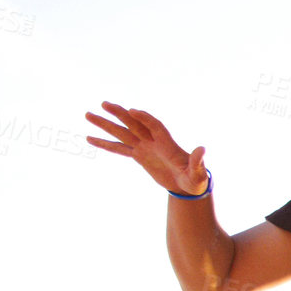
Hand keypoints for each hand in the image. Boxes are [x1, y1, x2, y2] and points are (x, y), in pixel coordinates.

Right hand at [84, 103, 207, 194]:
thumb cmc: (195, 179)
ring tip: (88, 115)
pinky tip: (90, 138)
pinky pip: (119, 148)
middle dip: (120, 114)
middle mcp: (154, 142)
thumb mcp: (198, 173)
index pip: (154, 125)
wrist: (188, 186)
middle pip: (134, 124)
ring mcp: (144, 147)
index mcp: (168, 143)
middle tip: (104, 104)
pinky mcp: (139, 156)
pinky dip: (105, 144)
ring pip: (122, 133)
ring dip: (106, 124)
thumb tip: (202, 149)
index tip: (131, 110)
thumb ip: (197, 162)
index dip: (144, 117)